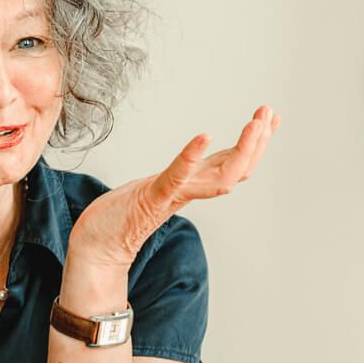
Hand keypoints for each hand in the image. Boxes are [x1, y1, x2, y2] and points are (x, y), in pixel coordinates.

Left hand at [69, 105, 280, 268]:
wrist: (94, 248)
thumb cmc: (117, 219)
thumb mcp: (155, 188)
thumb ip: (177, 178)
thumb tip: (190, 163)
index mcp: (190, 187)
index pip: (231, 164)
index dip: (254, 144)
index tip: (269, 118)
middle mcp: (188, 193)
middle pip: (236, 170)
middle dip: (257, 143)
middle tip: (269, 113)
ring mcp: (172, 197)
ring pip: (220, 178)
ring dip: (242, 149)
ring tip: (255, 123)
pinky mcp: (152, 200)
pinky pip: (176, 179)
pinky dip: (190, 158)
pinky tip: (204, 137)